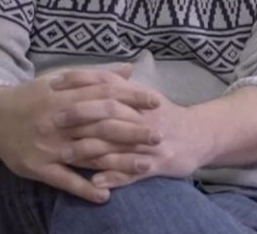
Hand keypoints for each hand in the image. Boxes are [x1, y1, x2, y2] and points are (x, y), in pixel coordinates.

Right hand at [0, 65, 160, 203]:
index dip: (132, 98)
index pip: (104, 95)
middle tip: (159, 135)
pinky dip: (85, 188)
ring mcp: (49, 145)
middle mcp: (58, 120)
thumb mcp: (59, 79)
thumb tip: (130, 68)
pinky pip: (64, 180)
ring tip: (146, 166)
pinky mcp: (38, 167)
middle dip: (132, 130)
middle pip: (100, 124)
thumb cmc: (31, 97)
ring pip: (88, 153)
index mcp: (63, 95)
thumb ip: (95, 76)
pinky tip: (106, 196)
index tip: (157, 103)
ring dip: (118, 161)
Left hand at [50, 83, 203, 189]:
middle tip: (55, 118)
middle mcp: (144, 116)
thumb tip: (91, 74)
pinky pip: (133, 171)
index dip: (81, 80)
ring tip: (64, 154)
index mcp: (139, 96)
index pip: (107, 82)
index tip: (55, 82)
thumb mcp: (144, 95)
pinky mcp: (158, 163)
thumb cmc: (165, 115)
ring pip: (117, 143)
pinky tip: (96, 181)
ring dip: (90, 149)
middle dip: (81, 114)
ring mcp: (150, 141)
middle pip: (110, 111)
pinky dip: (114, 176)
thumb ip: (120, 85)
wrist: (200, 135)